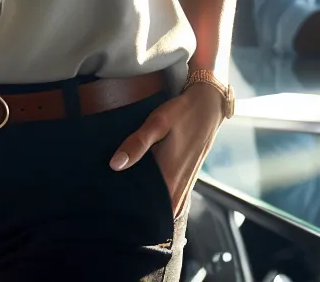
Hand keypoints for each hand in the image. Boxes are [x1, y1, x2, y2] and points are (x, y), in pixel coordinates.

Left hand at [110, 84, 225, 215]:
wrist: (209, 106)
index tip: (110, 212)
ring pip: (162, 209)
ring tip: (121, 201)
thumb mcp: (158, 123)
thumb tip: (115, 164)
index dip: (128, 215)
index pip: (146, 211)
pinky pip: (169, 200)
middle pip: (153, 214)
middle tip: (110, 206)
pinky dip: (156, 200)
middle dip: (133, 214)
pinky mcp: (186, 180)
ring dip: (146, 207)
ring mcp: (184, 186)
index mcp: (170, 178)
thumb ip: (137, 144)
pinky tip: (141, 190)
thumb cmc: (182, 113)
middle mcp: (178, 188)